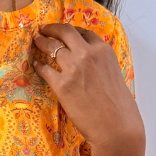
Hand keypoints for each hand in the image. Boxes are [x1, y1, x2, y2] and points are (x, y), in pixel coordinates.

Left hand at [32, 23, 145, 155]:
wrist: (116, 127)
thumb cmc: (119, 107)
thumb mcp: (113, 75)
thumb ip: (100, 64)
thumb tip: (90, 65)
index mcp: (103, 51)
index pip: (84, 32)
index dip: (71, 30)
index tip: (63, 31)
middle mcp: (88, 54)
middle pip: (65, 32)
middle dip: (52, 28)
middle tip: (43, 29)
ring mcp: (73, 68)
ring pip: (52, 47)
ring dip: (42, 42)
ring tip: (36, 41)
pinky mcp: (62, 85)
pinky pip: (45, 69)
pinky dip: (39, 65)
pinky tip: (36, 65)